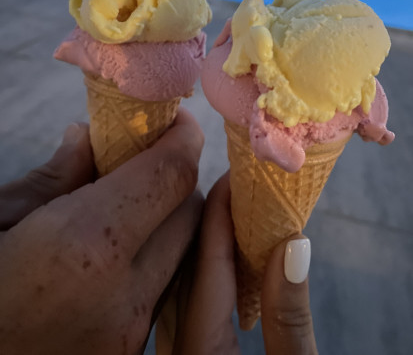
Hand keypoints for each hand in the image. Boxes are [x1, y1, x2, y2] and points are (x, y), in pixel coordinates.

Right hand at [0, 109, 203, 354]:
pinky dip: (147, 256)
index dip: (183, 138)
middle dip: (174, 176)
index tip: (175, 119)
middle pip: (188, 212)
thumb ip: (50, 178)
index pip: (170, 176)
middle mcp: (123, 296)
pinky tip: (107, 251)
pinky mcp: (124, 352)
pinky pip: (158, 288)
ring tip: (121, 203)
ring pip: (181, 253)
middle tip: (141, 158)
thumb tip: (87, 139)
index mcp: (85, 247)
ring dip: (164, 217)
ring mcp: (129, 333)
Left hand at [172, 173, 316, 354]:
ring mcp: (183, 350)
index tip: (237, 172)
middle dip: (216, 219)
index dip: (222, 210)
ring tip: (241, 211)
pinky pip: (195, 301)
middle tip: (241, 183)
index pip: (208, 261)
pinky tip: (234, 258)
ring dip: (215, 244)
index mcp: (198, 348)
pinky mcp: (193, 353)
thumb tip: (293, 246)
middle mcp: (182, 344)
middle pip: (191, 265)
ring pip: (189, 282)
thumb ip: (289, 319)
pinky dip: (214, 271)